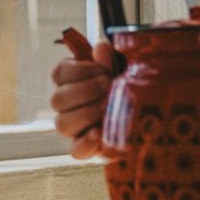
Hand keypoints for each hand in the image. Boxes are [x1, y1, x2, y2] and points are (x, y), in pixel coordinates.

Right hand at [49, 43, 117, 158]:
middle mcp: (66, 106)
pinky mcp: (85, 149)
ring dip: (86, 113)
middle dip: (85, 91)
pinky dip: (86, 142)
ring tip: (108, 106)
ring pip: (62, 124)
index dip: (78, 71)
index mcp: (70, 82)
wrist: (143, 113)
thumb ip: (109, 58)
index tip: (101, 70)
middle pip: (57, 100)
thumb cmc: (124, 87)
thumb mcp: (119, 68)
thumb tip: (101, 47)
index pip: (59, 74)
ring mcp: (74, 129)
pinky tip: (99, 132)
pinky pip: (75, 151)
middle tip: (107, 86)